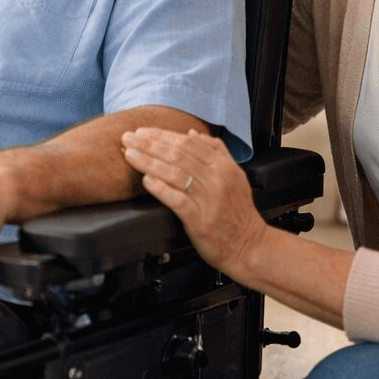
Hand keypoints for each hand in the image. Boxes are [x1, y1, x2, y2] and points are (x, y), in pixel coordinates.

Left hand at [121, 127, 266, 278]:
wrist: (249, 246)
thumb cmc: (238, 212)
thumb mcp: (235, 175)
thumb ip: (216, 151)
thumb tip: (192, 134)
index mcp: (224, 166)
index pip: (188, 143)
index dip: (162, 135)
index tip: (142, 131)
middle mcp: (217, 179)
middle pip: (178, 155)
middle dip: (149, 144)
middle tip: (128, 138)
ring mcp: (209, 200)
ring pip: (175, 174)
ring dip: (149, 162)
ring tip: (130, 154)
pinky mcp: (201, 221)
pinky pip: (178, 200)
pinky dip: (161, 189)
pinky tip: (146, 181)